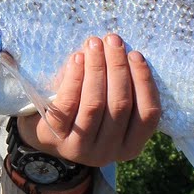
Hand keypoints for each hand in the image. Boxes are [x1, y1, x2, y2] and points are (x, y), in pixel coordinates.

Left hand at [17, 34, 160, 166]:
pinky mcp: (56, 138)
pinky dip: (75, 78)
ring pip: (94, 104)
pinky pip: (68, 104)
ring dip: (97, 68)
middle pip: (120, 105)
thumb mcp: (109, 106)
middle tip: (113, 41)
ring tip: (94, 44)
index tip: (136, 54)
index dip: (144, 82)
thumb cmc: (85, 111)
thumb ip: (119, 85)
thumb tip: (120, 49)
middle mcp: (108, 152)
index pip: (147, 114)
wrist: (46, 132)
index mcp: (130, 146)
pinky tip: (77, 59)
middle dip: (118, 68)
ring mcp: (81, 148)